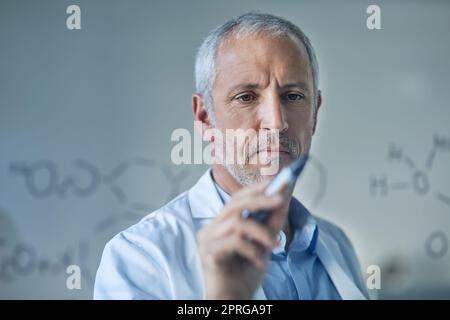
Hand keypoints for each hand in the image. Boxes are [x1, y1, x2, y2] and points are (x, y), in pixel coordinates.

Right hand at [197, 180, 288, 298]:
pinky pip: (234, 242)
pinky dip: (252, 250)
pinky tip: (259, 262)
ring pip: (237, 223)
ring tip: (275, 245)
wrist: (232, 299)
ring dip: (262, 232)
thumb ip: (271, 224)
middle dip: (260, 200)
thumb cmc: (244, 274)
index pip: (236, 200)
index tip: (273, 182)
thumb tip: (282, 200)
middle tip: (281, 200)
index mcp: (222, 224)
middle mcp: (211, 229)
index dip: (254, 189)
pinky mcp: (209, 254)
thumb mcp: (263, 245)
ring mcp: (207, 241)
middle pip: (234, 204)